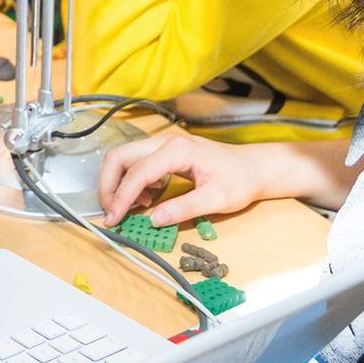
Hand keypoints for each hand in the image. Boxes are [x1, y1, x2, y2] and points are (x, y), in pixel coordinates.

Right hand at [96, 130, 282, 228]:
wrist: (255, 168)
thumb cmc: (240, 181)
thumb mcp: (217, 200)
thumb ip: (184, 208)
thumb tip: (154, 220)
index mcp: (177, 150)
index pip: (137, 172)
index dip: (121, 197)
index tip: (113, 219)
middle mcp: (164, 142)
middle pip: (119, 157)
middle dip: (109, 185)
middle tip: (111, 212)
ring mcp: (163, 144)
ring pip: (124, 158)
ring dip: (119, 184)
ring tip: (133, 208)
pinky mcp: (164, 152)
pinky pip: (136, 163)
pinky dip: (133, 183)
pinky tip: (148, 199)